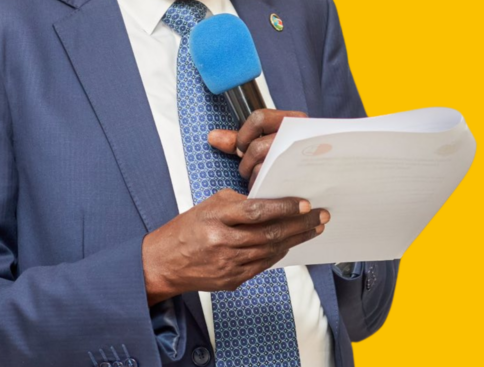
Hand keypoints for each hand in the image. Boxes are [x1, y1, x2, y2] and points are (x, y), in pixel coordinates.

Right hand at [141, 189, 328, 304]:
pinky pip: (262, 266)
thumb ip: (237, 203)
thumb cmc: (186, 230)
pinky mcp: (232, 281)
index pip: (255, 211)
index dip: (283, 208)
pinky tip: (290, 244)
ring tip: (313, 229)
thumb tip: (268, 201)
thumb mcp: (207, 205)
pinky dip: (279, 254)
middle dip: (300, 225)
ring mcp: (228, 265)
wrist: (164, 263)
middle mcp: (222, 243)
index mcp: (214, 218)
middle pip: (269, 234)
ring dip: (295, 240)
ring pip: (270, 251)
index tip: (304, 204)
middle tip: (320, 216)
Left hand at [208, 109, 306, 189]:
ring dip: (255, 177)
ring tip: (256, 181)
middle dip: (247, 163)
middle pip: (259, 147)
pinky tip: (265, 189)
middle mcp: (300, 133)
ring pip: (266, 166)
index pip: (259, 118)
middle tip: (247, 171)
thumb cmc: (286, 155)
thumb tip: (213, 137)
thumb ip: (239, 140)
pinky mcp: (305, 175)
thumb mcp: (263, 142)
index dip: (243, 136)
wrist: (324, 170)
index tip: (240, 149)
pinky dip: (264, 187)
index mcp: (290, 120)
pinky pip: (275, 183)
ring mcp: (304, 155)